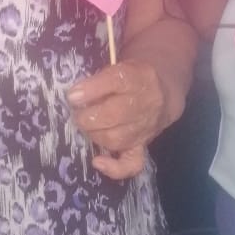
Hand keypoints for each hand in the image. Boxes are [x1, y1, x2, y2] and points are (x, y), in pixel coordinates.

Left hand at [67, 60, 180, 180]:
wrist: (163, 94)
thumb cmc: (132, 79)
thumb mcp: (118, 67)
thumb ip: (97, 78)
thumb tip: (74, 96)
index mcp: (137, 78)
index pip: (115, 81)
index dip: (91, 90)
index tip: (72, 95)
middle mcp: (145, 104)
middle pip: (114, 114)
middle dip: (88, 116)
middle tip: (77, 114)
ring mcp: (144, 129)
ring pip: (116, 138)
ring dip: (94, 134)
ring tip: (86, 127)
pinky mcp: (142, 146)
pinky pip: (132, 163)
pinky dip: (114, 167)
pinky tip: (98, 161)